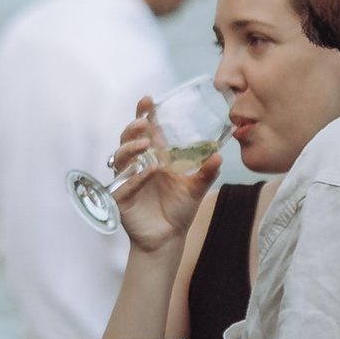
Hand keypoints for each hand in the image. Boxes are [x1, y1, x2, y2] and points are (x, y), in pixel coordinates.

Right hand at [109, 98, 219, 252]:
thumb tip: (219, 156)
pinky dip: (135, 177)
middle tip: (144, 123)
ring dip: (131, 149)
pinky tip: (147, 172)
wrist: (168, 238)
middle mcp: (137, 164)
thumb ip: (206, 172)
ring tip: (145, 145)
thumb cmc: (179, 210)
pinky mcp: (121, 197)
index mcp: (154, 156)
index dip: (144, 114)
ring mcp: (126, 179)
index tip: (148, 100)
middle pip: (128, 139)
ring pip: (121, 158)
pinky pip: (124, 184)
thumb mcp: (196, 188)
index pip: (146, 130)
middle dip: (133, 128)